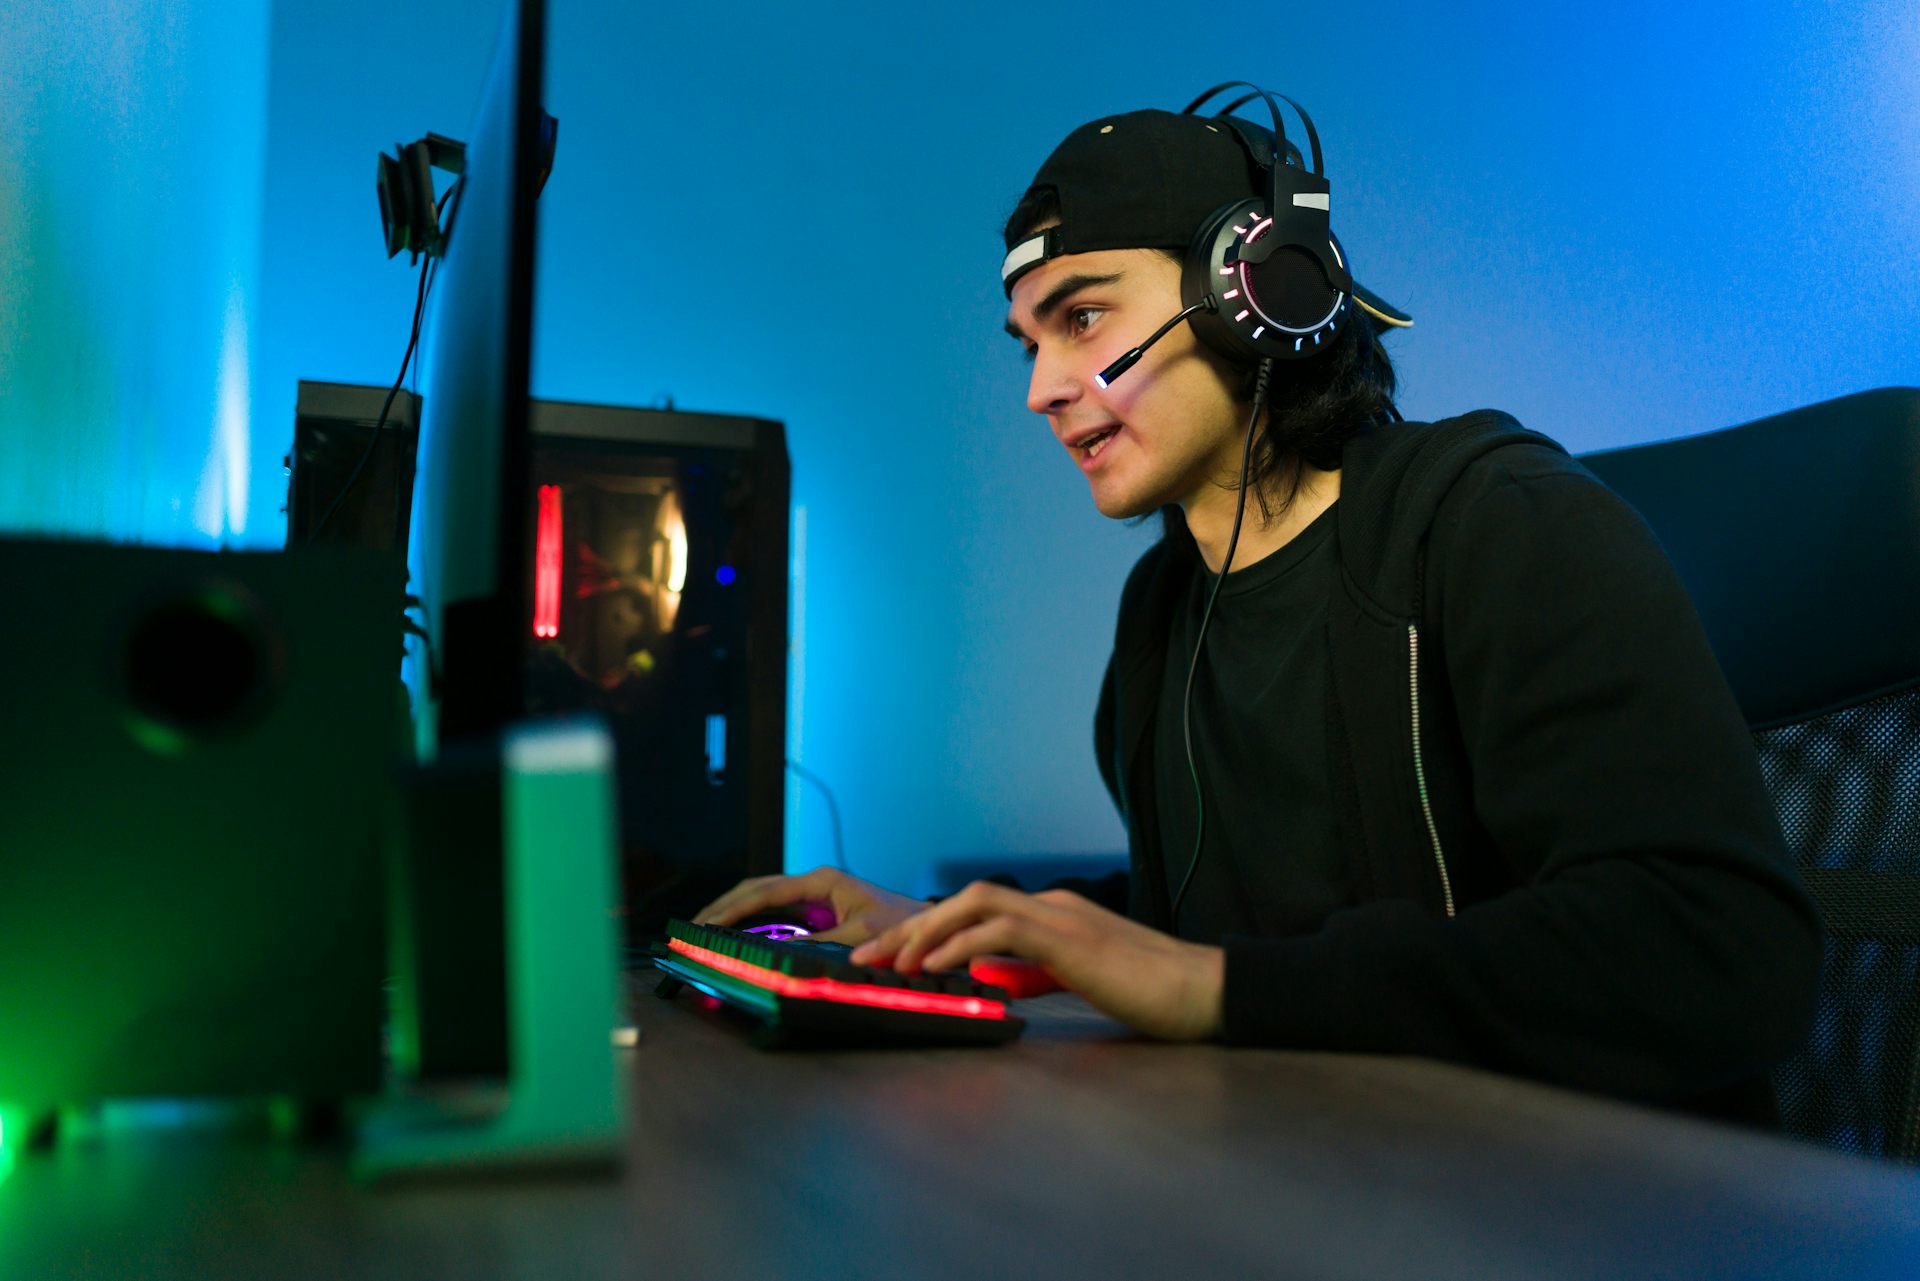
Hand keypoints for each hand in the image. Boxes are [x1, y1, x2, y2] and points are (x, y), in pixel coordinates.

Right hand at [694, 867, 924, 945]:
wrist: (924, 928)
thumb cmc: (900, 925)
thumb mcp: (859, 936)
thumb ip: (820, 943)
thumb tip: (783, 953)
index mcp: (822, 882)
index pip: (766, 891)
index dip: (733, 907)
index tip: (708, 920)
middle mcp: (814, 885)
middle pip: (757, 890)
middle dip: (724, 906)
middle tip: (693, 925)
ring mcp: (813, 897)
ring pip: (762, 899)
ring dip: (734, 913)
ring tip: (704, 928)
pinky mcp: (815, 912)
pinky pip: (775, 914)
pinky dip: (752, 923)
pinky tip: (734, 934)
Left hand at [850, 882, 1224, 1041]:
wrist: (1205, 989)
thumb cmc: (1152, 991)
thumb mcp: (1081, 978)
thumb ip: (1038, 972)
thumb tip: (996, 979)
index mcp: (1054, 912)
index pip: (976, 910)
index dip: (927, 931)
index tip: (889, 958)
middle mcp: (1051, 904)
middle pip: (965, 899)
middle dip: (911, 926)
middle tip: (868, 958)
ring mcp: (1062, 916)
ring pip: (976, 903)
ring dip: (925, 931)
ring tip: (891, 962)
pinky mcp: (1070, 938)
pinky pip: (1001, 930)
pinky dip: (960, 945)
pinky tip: (933, 968)